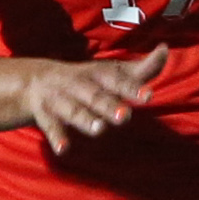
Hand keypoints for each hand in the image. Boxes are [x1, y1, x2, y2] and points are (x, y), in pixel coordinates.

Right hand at [19, 48, 166, 153]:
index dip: (132, 87)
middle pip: (95, 96)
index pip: (116, 79)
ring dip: (85, 119)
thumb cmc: (85, 80)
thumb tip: (165, 50)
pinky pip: (51, 128)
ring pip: (74, 110)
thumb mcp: (110, 72)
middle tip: (124, 116)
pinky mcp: (46, 116)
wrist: (33, 79)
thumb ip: (140, 69)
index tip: (148, 96)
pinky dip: (56, 138)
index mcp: (98, 74)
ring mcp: (61, 100)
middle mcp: (79, 85)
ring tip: (98, 129)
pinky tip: (63, 149)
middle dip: (109, 105)